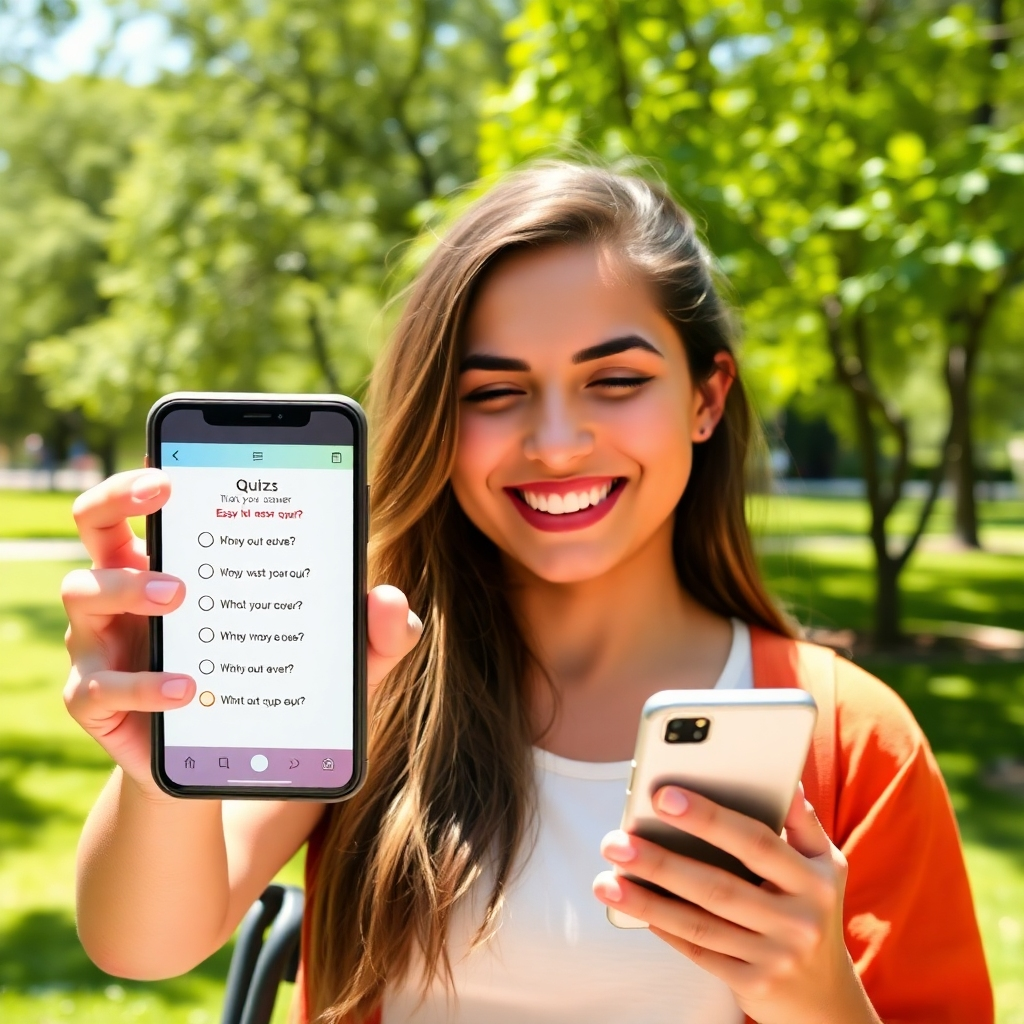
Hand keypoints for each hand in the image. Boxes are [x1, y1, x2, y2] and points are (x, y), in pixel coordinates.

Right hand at [63, 469, 421, 797]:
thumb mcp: (337, 659)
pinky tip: (186, 688)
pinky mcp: (97, 702)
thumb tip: (389, 600)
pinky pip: (97, 685)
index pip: (147, 499)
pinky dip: (142, 684)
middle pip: (94, 521)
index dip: (151, 469)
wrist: (229, 762)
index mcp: (176, 561)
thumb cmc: (277, 686)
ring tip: (182, 595)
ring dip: (130, 586)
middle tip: (164, 492)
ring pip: (82, 592)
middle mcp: (129, 592)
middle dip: (117, 494)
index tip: (177, 456)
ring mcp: (104, 644)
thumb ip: (373, 632)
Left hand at [593, 786, 881, 1023]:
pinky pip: (698, 953)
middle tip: (615, 841)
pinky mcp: (753, 985)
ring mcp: (776, 957)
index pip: (756, 841)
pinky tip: (633, 906)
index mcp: (813, 879)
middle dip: (660, 862)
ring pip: (699, 924)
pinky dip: (663, 928)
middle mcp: (798, 921)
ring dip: (646, 901)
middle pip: (718, 887)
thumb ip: (801, 819)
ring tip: (606, 880)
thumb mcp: (823, 864)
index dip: (709, 818)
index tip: (663, 795)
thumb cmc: (812, 908)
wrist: (826, 996)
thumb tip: (785, 773)